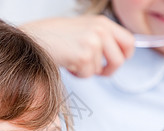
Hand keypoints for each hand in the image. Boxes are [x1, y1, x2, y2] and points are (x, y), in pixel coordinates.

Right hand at [19, 15, 134, 76]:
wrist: (35, 38)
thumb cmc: (54, 36)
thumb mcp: (84, 29)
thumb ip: (101, 38)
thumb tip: (116, 54)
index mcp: (102, 22)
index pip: (129, 41)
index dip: (124, 56)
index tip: (115, 62)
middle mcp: (100, 30)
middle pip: (119, 60)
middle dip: (108, 70)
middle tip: (96, 71)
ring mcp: (93, 42)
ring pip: (101, 70)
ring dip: (87, 71)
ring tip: (73, 61)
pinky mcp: (83, 56)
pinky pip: (87, 75)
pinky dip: (77, 74)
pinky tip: (68, 64)